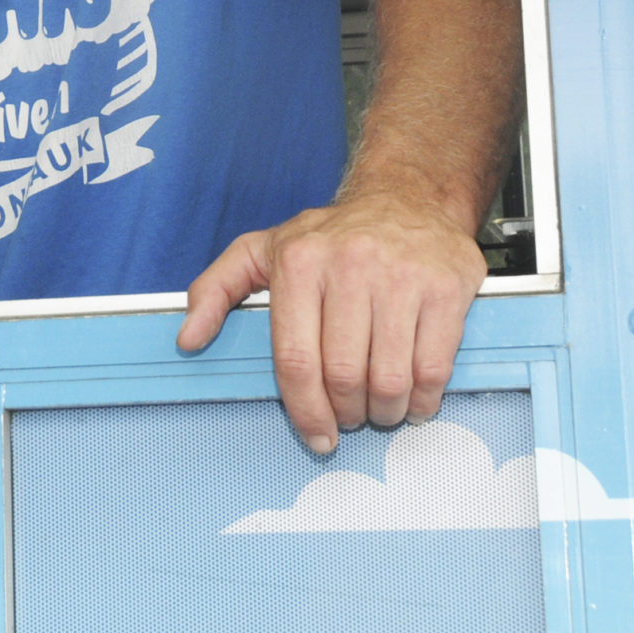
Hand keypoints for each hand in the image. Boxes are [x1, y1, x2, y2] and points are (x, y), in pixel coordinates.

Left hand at [178, 191, 487, 450]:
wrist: (409, 197)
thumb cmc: (333, 236)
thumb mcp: (263, 249)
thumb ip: (215, 290)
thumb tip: (188, 338)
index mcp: (299, 262)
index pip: (296, 361)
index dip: (305, 411)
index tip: (317, 435)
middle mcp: (350, 266)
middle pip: (343, 376)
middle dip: (346, 413)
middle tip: (350, 417)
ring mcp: (402, 277)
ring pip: (389, 379)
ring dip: (384, 412)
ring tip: (380, 409)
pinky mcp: (445, 289)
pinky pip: (433, 368)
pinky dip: (422, 399)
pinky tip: (413, 398)